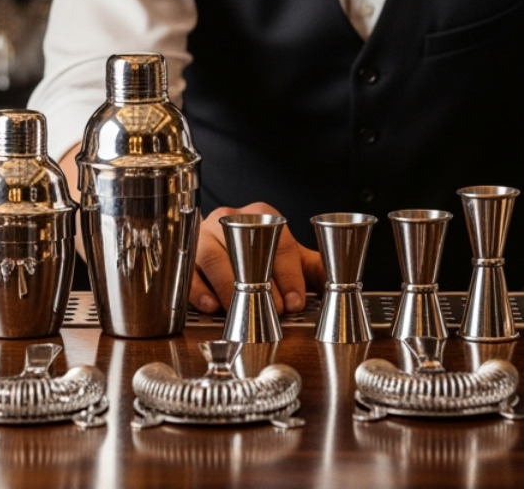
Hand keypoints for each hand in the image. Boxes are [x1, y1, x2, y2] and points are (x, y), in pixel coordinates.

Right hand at [189, 202, 325, 314]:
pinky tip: (212, 306)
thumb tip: (338, 283)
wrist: (219, 240)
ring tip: (243, 310)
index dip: (288, 274)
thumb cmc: (257, 249)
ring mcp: (203, 235)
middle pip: (242, 248)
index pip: (276, 240)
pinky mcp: (186, 255)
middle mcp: (228, 219)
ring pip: (213, 258)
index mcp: (259, 212)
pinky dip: (199, 290)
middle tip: (274, 310)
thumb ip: (311, 267)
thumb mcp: (287, 255)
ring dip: (230, 288)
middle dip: (260, 283)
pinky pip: (188, 271)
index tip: (296, 301)